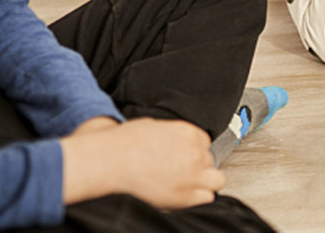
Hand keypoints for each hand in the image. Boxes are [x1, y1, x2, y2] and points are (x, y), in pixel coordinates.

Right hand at [61, 118, 223, 208]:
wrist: (108, 162)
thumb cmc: (122, 144)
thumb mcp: (150, 126)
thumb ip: (170, 133)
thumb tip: (172, 138)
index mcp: (187, 132)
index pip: (203, 143)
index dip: (192, 152)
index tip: (181, 158)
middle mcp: (195, 152)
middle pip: (208, 160)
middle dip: (196, 167)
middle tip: (178, 173)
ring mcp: (193, 174)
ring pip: (216, 179)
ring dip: (204, 182)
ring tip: (185, 185)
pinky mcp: (187, 195)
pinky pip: (207, 197)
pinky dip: (197, 198)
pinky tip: (181, 196)